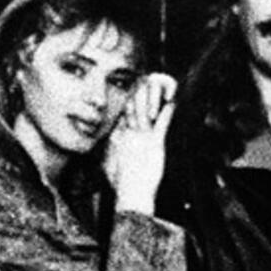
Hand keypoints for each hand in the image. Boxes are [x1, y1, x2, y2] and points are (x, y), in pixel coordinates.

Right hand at [105, 73, 175, 213]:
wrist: (131, 194)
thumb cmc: (120, 184)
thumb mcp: (106, 164)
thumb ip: (105, 152)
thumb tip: (98, 147)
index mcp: (116, 137)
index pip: (121, 112)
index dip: (127, 97)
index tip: (133, 86)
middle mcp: (127, 133)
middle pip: (133, 106)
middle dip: (140, 91)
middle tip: (146, 77)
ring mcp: (141, 137)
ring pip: (146, 110)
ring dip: (153, 97)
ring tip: (159, 83)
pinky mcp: (155, 144)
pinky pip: (162, 123)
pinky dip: (168, 112)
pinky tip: (173, 102)